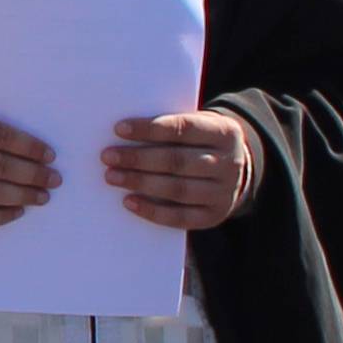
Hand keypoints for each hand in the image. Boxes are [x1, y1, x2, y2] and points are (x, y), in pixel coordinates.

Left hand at [103, 109, 257, 228]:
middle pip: (178, 161)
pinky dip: (152, 211)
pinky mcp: (214, 216)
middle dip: (138, 158)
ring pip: (178, 189)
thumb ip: (171, 125)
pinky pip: (180, 218)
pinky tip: (128, 201)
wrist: (234, 171)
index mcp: (225, 133)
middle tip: (108, 156)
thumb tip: (124, 130)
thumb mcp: (198, 125)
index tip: (119, 129)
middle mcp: (229, 163)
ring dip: (140, 183)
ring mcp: (224, 192)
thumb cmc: (201, 142)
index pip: (184, 128)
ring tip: (111, 176)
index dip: (150, 129)